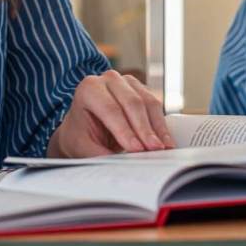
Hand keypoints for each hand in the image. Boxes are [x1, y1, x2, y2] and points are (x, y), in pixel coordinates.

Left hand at [49, 70, 176, 157]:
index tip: (136, 148)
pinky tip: (165, 141)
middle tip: (153, 149)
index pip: (110, 109)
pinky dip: (161, 125)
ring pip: (148, 102)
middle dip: (144, 129)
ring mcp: (127, 82)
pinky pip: (155, 106)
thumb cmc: (81, 135)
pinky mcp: (142, 89)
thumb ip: (100, 155)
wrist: (85, 126)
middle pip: (132, 103)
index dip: (125, 130)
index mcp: (88, 89)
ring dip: (157, 127)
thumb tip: (120, 165)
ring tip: (162, 147)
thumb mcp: (83, 147)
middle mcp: (109, 80)